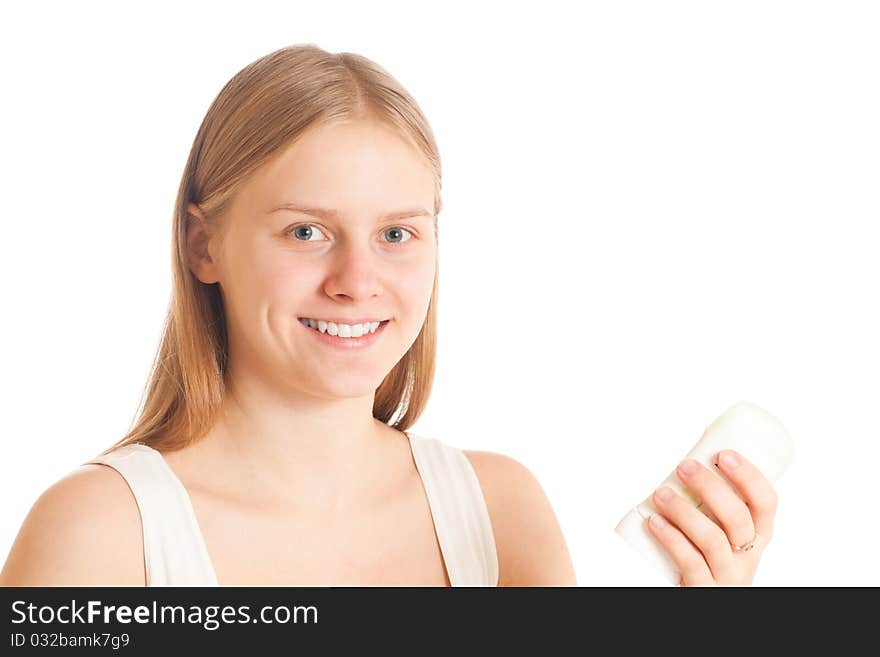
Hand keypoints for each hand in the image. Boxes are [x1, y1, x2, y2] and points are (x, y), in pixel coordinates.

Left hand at [646, 449, 777, 585]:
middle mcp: (748, 554)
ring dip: (684, 512)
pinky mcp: (704, 588)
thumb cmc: (710, 554)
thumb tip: (687, 457)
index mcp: (758, 532)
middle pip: (738, 518)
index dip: (749, 476)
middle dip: (710, 487)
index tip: (724, 454)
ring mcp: (727, 574)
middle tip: (683, 466)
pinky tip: (654, 521)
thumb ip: (712, 501)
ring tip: (661, 494)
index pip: (766, 502)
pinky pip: (690, 562)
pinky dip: (671, 538)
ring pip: (713, 540)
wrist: (706, 596)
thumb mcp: (723, 529)